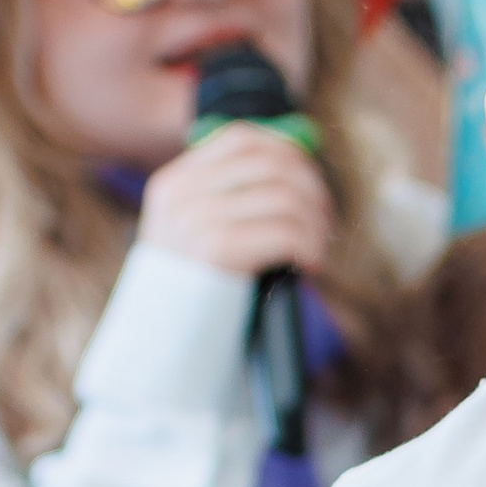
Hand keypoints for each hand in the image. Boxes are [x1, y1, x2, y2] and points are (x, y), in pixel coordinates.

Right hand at [135, 121, 337, 283]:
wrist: (161, 346)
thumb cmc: (194, 295)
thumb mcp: (194, 236)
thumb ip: (229, 200)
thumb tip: (297, 169)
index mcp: (174, 183)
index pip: (241, 139)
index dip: (286, 153)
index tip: (309, 183)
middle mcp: (181, 194)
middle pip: (270, 163)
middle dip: (311, 189)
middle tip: (324, 220)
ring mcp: (194, 219)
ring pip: (284, 197)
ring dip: (314, 224)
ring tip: (317, 249)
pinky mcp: (215, 249)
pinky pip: (285, 232)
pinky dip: (309, 247)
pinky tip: (310, 265)